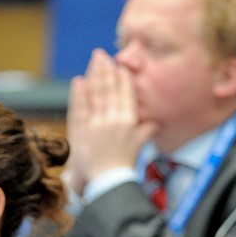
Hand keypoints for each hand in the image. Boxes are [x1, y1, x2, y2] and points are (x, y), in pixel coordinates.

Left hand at [66, 49, 153, 191]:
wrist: (108, 182)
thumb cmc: (123, 165)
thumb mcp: (137, 146)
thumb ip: (146, 131)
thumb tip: (157, 122)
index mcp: (129, 121)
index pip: (126, 93)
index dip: (121, 77)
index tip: (119, 64)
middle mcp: (114, 119)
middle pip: (109, 89)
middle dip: (106, 69)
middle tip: (101, 54)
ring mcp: (97, 124)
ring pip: (96, 94)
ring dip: (94, 75)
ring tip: (93, 61)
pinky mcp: (82, 131)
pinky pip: (80, 108)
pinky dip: (79, 94)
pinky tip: (78, 81)